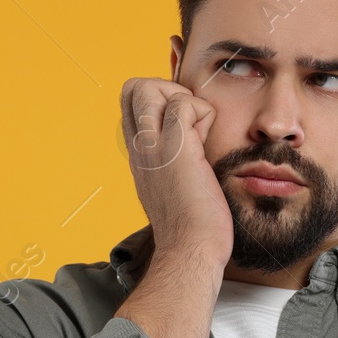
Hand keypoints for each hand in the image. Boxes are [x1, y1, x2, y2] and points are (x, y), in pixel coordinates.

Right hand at [119, 77, 232, 273]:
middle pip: (133, 87)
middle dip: (166, 88)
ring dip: (182, 98)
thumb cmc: (189, 226)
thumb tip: (192, 141)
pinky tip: (207, 143)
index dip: (159, 99)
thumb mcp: (170, 186)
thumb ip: (171, 161)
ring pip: (150, 86)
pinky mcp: (176, 150)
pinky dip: (203, 113)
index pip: (131, 102)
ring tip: (197, 130)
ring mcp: (153, 147)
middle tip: (189, 119)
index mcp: (137, 154)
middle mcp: (138, 147)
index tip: (181, 123)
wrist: (189, 250)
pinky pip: (185, 104)